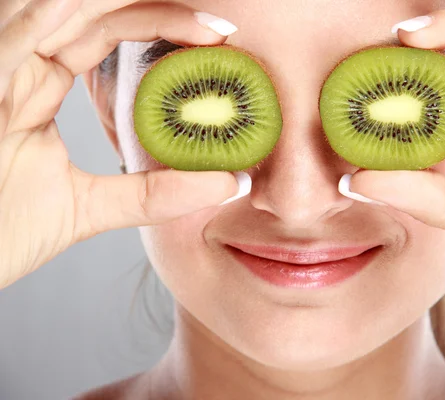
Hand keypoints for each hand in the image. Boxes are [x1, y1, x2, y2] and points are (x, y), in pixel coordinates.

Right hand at [0, 0, 241, 288]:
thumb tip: (230, 184)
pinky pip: (7, 46)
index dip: (160, 25)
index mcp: (37, 85)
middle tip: (220, 28)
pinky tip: (72, 6)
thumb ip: (153, 194)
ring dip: (111, 6)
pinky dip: (37, 25)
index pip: (104, 33)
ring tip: (182, 12)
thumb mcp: (89, 208)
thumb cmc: (2, 232)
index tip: (219, 39)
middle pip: (85, 12)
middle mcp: (16, 70)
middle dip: (152, 9)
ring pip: (51, 14)